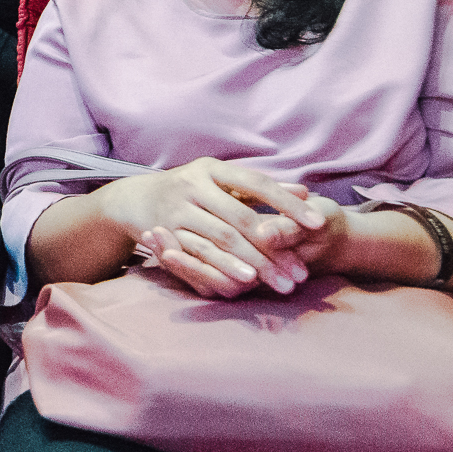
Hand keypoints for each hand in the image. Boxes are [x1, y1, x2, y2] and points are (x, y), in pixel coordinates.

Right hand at [96, 157, 323, 297]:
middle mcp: (192, 185)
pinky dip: (223, 269)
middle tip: (302, 273)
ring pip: (221, 239)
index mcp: (212, 168)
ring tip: (280, 282)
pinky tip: (243, 283)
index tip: (318, 223)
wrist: (134, 199)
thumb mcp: (221, 181)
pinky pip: (198, 255)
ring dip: (253, 263)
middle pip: (241, 219)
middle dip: (274, 247)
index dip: (288, 204)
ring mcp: (176, 209)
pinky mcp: (165, 233)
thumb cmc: (189, 189)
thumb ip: (260, 189)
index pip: (257, 183)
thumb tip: (305, 192)